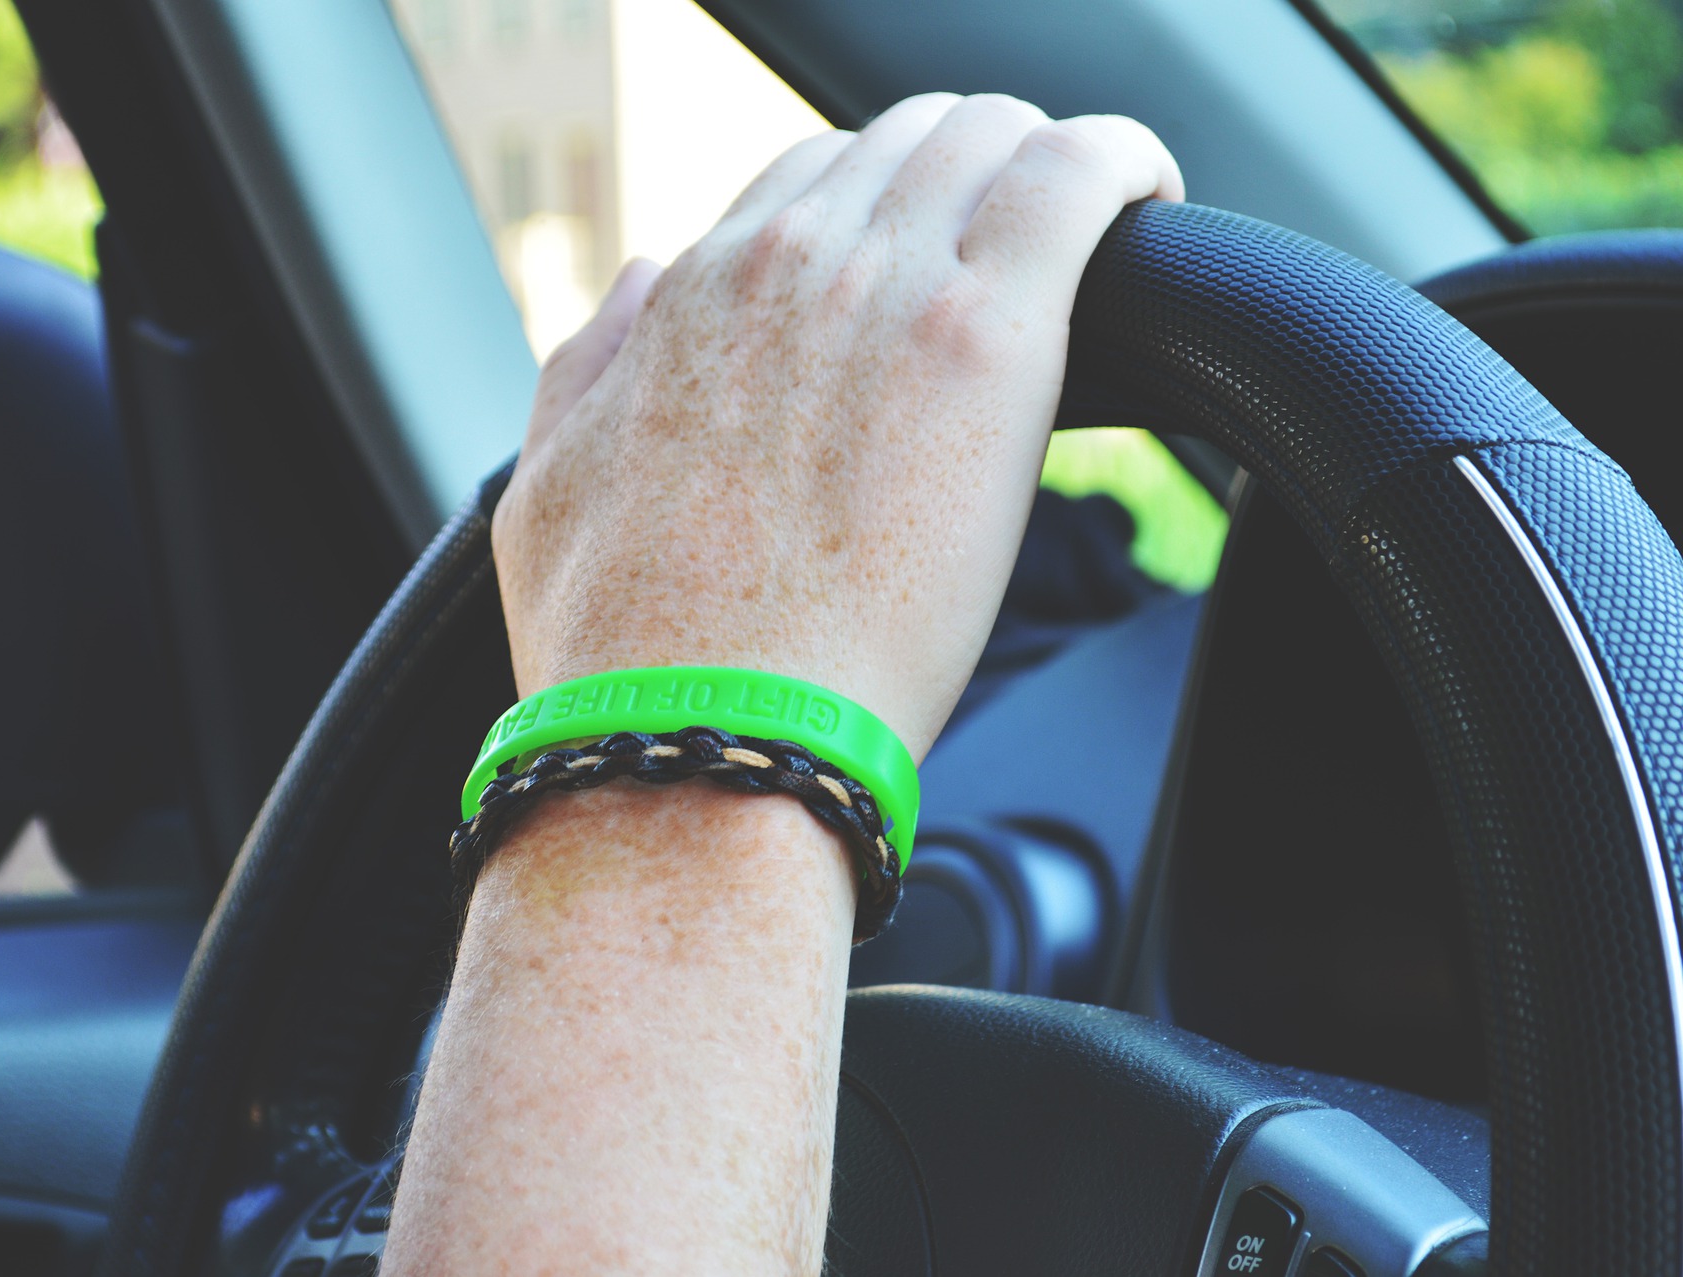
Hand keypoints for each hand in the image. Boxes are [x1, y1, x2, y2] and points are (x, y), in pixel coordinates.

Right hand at [493, 92, 1181, 759]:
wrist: (698, 737)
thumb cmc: (624, 654)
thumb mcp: (546, 492)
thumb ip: (589, 371)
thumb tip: (642, 284)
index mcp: (696, 295)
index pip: (815, 178)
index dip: (887, 212)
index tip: (932, 273)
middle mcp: (786, 262)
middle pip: (914, 139)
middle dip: (975, 180)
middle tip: (1021, 267)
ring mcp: (886, 287)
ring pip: (997, 133)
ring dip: (1048, 172)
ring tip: (1092, 249)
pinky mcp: (985, 339)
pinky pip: (1082, 174)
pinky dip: (1126, 168)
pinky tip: (1150, 208)